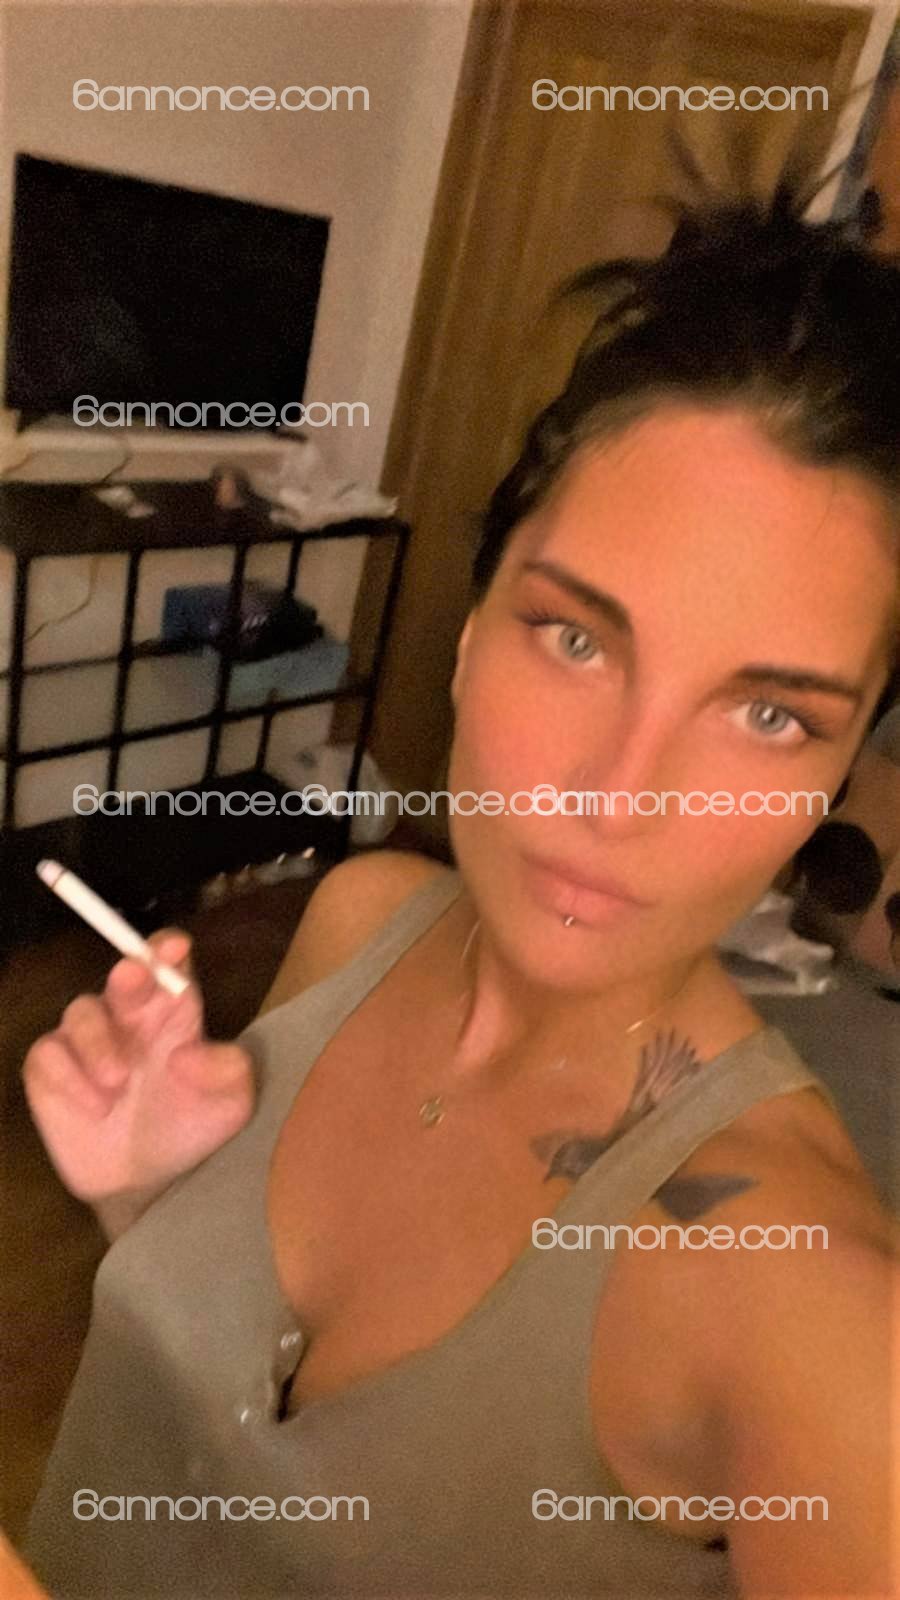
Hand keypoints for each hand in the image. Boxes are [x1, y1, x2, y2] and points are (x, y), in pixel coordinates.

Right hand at [22, 930, 253, 1212]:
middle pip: (125, 974)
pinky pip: (49, 1054)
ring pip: (82, 1012)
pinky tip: (95, 1108)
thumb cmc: (189, 1126)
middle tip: (132, 979)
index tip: (174, 948)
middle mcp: (129, 1014)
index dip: (168, 950)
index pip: (170, 964)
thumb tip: (188, 1053)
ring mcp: (87, 1036)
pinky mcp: (51, 1066)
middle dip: (129, 972)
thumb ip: (227, 1072)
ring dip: (99, 1042)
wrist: (145, 1180)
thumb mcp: (230, 1105)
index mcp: (174, 1009)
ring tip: (118, 1083)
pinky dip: (69, 1078)